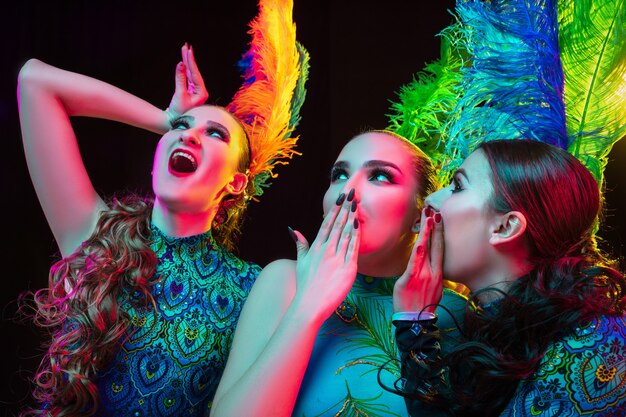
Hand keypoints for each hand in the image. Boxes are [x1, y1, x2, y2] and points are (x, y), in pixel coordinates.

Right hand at [166, 43, 208, 118]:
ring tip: (184, 49)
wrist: (174, 121)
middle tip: (186, 46)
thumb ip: (180, 78)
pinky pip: (188, 77)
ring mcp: (196, 90)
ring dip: (187, 62)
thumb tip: (181, 64)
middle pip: (195, 72)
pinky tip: (184, 60)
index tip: (188, 51)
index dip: (191, 62)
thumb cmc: (179, 111)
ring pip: (191, 73)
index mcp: (202, 93)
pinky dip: (185, 69)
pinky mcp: (191, 90)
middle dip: (189, 59)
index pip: (196, 74)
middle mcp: (201, 91)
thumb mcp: (179, 94)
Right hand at [289, 190, 360, 322]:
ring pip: (346, 233)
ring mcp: (337, 258)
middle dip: (345, 208)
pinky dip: (356, 235)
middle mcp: (326, 250)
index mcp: (316, 248)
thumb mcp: (301, 261)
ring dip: (352, 217)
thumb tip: (292, 229)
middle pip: (338, 224)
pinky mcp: (347, 268)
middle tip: (352, 194)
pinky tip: (358, 225)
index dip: (334, 209)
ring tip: (357, 204)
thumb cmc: (305, 285)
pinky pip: (353, 248)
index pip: (326, 224)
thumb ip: (300, 244)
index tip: (341, 198)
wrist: (310, 305)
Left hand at [393, 208, 443, 312]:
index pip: (440, 249)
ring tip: (426, 217)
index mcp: (438, 274)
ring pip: (425, 249)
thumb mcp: (433, 290)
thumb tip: (428, 264)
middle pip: (436, 245)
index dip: (439, 233)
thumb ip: (431, 275)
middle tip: (433, 210)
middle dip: (435, 227)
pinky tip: (419, 239)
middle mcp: (433, 272)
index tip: (438, 218)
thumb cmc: (421, 306)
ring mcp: (423, 275)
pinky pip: (414, 261)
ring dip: (426, 232)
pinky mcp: (410, 279)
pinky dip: (418, 249)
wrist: (416, 322)